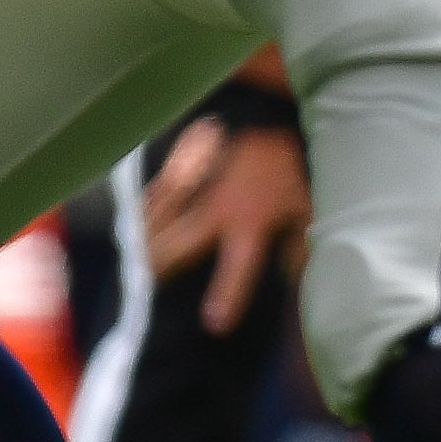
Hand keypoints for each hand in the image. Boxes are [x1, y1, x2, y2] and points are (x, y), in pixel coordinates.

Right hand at [143, 113, 311, 331]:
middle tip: (150, 288)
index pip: (238, 268)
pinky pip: (151, 201)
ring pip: (152, 224)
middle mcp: (211, 212)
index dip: (227, 297)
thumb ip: (300, 249)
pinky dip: (144, 216)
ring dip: (144, 244)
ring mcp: (189, 192)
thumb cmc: (286, 170)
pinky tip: (136, 229)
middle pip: (172, 248)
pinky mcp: (177, 178)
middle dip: (159, 269)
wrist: (264, 116)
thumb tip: (302, 284)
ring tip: (135, 267)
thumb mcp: (305, 209)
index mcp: (247, 223)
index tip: (215, 324)